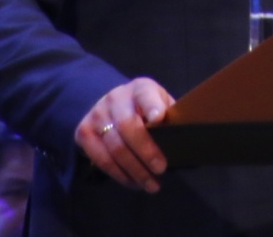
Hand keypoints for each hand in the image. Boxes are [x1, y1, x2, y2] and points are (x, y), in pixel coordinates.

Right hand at [74, 77, 174, 192]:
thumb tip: (188, 141)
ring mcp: (97, 115)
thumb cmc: (145, 108)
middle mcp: (115, 98)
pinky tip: (133, 182)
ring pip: (114, 147)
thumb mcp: (160, 103)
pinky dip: (119, 174)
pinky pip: (101, 159)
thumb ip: (170, 116)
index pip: (145, 94)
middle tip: (161, 169)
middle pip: (127, 126)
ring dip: (134, 170)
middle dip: (145, 151)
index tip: (159, 118)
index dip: (152, 105)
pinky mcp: (84, 132)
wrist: (111, 104)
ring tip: (151, 184)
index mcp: (140, 88)